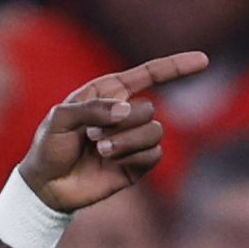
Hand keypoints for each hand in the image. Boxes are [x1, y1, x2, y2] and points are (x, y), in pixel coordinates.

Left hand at [19, 52, 204, 213]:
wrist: (45, 186)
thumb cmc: (49, 147)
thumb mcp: (58, 118)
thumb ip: (90, 108)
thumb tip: (125, 110)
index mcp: (110, 93)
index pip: (149, 74)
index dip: (176, 66)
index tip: (203, 60)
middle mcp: (126, 114)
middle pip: (149, 109)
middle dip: (121, 123)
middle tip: (91, 136)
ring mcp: (133, 140)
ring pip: (154, 132)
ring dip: (126, 141)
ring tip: (98, 149)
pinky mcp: (137, 165)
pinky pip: (153, 155)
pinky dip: (132, 157)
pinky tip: (110, 161)